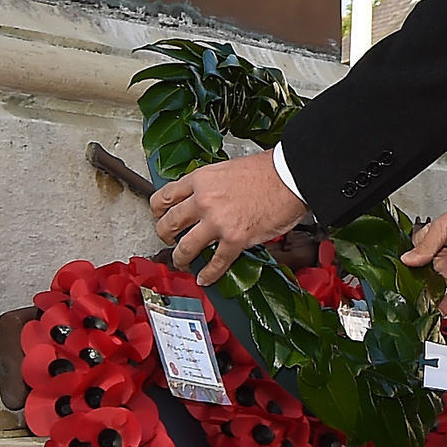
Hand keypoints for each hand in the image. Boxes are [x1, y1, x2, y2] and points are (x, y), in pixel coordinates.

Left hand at [150, 150, 309, 284]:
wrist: (290, 176)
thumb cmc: (267, 171)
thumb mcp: (228, 169)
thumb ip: (212, 184)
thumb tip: (205, 197)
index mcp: (201, 180)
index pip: (164, 197)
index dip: (157, 210)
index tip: (159, 216)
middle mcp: (204, 200)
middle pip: (168, 224)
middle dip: (164, 236)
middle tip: (169, 240)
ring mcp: (218, 222)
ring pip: (185, 247)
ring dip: (181, 258)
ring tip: (183, 262)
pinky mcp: (235, 240)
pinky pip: (216, 262)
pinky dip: (209, 274)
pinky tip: (205, 278)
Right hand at [400, 185, 446, 298]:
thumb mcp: (441, 226)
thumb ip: (424, 246)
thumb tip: (407, 259)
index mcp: (434, 241)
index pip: (415, 256)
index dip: (408, 264)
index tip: (397, 273)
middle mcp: (443, 256)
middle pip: (424, 275)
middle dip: (415, 283)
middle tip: (403, 292)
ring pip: (437, 287)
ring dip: (427, 296)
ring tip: (414, 305)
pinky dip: (446, 306)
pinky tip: (435, 313)